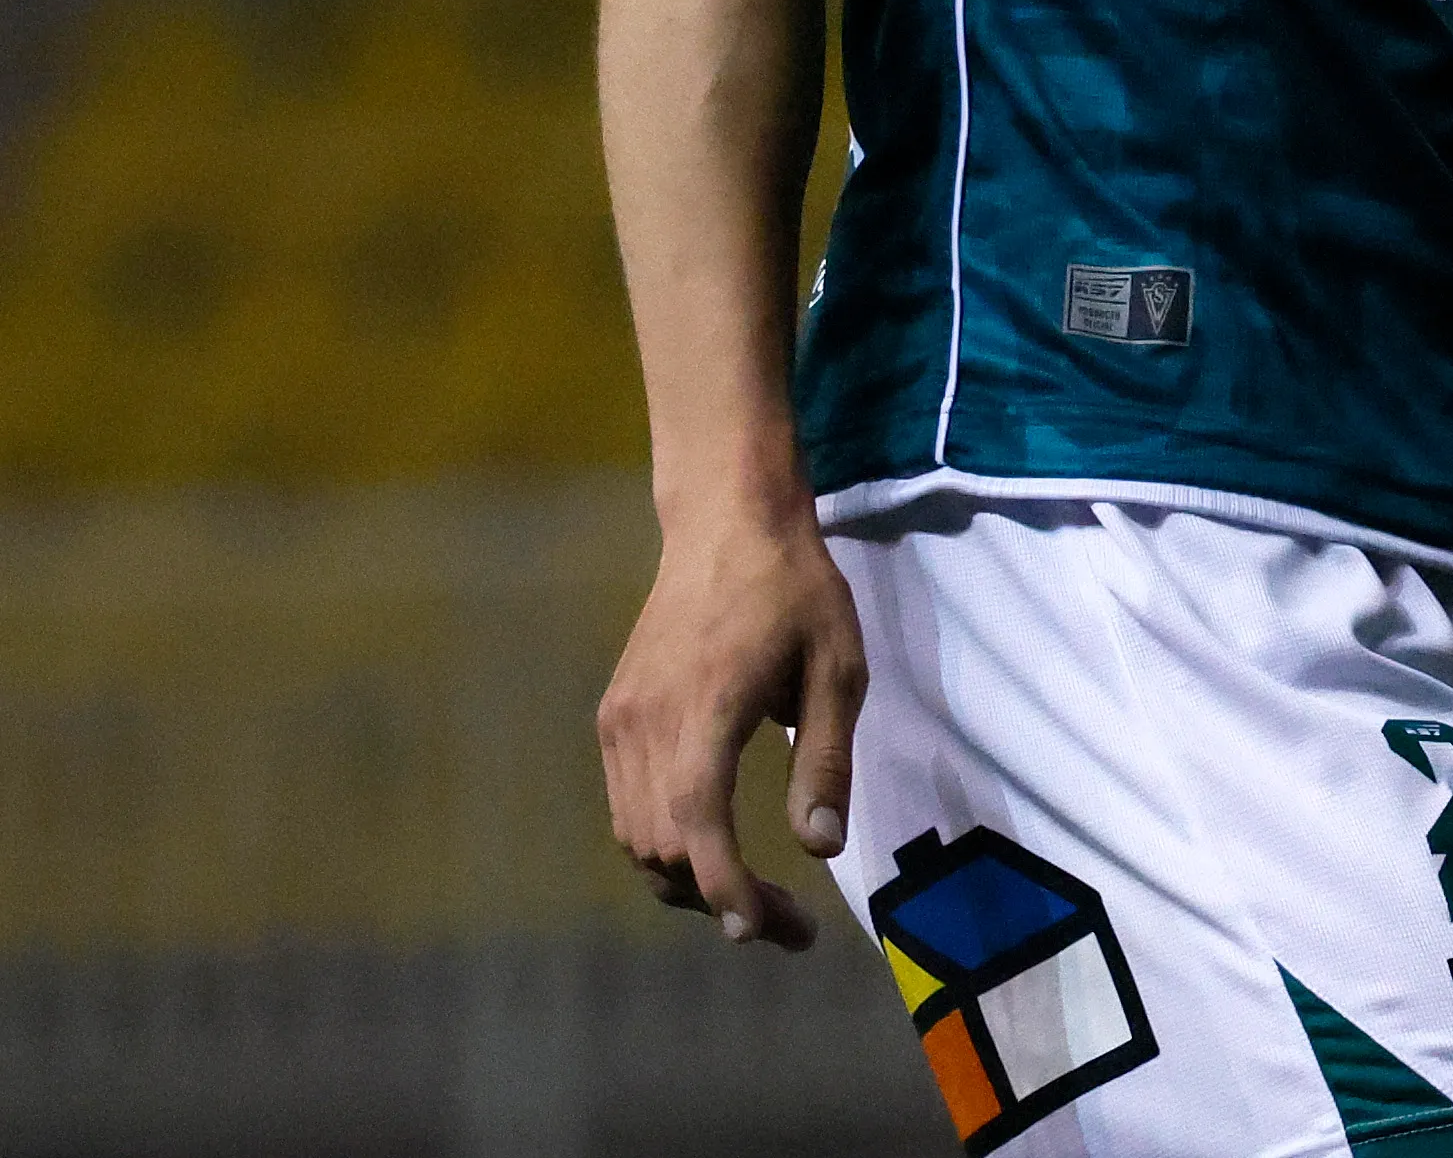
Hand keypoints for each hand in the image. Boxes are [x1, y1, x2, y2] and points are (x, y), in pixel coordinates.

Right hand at [595, 509, 867, 946]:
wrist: (726, 522)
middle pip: (664, 848)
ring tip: (755, 895)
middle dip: (722, 900)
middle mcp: (645, 722)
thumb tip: (818, 849)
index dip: (727, 890)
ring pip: (637, 837)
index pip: (696, 825)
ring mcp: (620, 720)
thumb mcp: (839, 669)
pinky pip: (626, 807)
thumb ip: (824, 760)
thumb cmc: (796, 591)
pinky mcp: (613, 715)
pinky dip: (665, 844)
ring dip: (689, 879)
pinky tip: (713, 847)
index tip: (765, 929)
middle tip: (787, 923)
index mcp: (706, 708)